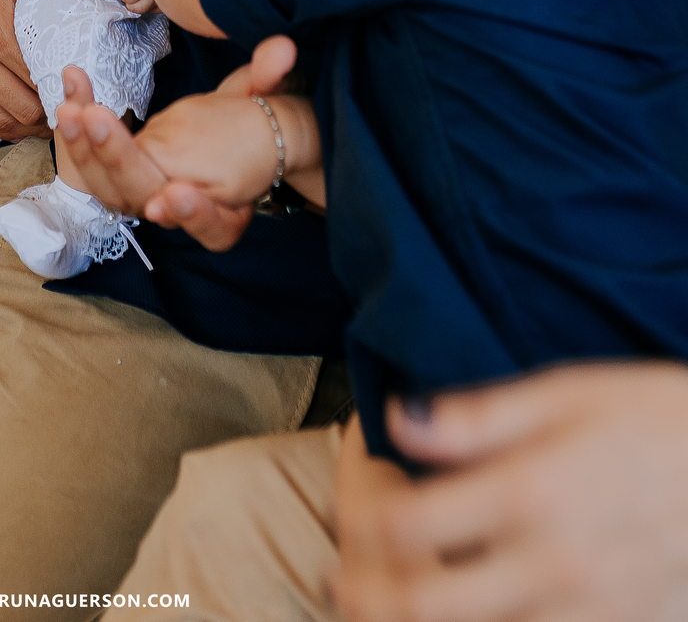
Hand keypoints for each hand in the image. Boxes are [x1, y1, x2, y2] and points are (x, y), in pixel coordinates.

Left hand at [57, 37, 307, 248]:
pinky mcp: (117, 171)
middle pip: (143, 197)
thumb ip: (272, 76)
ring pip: (106, 185)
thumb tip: (283, 49)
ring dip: (83, 144)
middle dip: (117, 159)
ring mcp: (142, 192)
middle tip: (97, 119)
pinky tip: (73, 80)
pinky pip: (90, 158)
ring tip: (70, 105)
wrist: (228, 136)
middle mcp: (178, 210)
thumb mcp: (269, 99)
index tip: (176, 194)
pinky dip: (79, 120)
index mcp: (227, 215)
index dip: (193, 213)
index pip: (211, 226)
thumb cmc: (252, 124)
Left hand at [330, 363, 687, 621]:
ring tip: (385, 606)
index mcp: (530, 493)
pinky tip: (466, 616)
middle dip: (368, 595)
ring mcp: (586, 615)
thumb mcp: (565, 392)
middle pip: (425, 608)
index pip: (406, 528)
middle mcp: (552, 565)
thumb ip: (477, 416)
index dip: (358, 520)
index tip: (348, 508)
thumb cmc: (652, 416)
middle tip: (340, 577)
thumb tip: (397, 419)